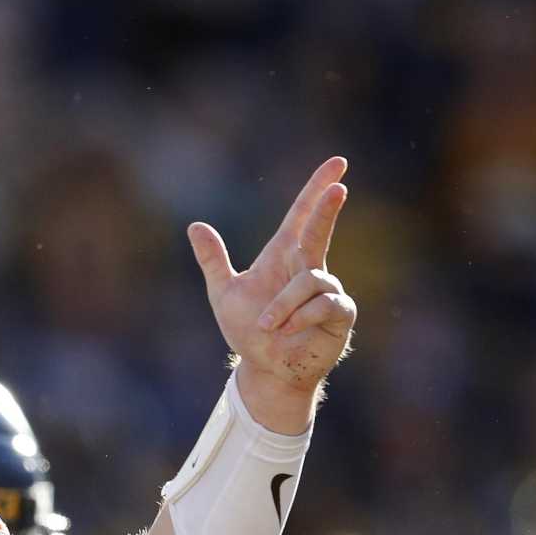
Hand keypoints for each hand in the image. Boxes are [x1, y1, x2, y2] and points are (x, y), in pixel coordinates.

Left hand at [187, 157, 355, 427]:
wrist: (264, 370)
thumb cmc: (249, 332)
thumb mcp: (224, 293)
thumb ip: (213, 260)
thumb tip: (195, 226)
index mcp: (285, 256)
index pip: (303, 214)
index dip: (318, 189)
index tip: (337, 164)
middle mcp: (309, 268)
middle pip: (320, 230)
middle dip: (328, 209)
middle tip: (339, 188)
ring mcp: (328, 290)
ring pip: (310, 281)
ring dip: (283, 305)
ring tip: (267, 325)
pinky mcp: (340, 314)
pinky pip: (324, 304)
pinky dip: (300, 316)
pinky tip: (288, 330)